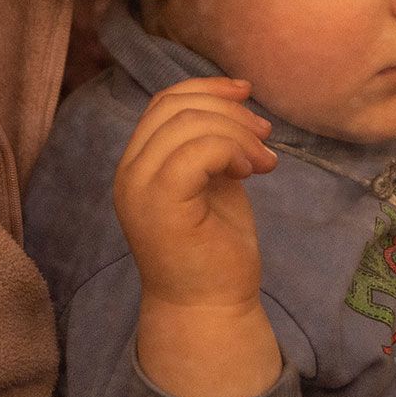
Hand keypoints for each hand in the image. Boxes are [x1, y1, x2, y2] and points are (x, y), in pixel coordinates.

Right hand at [114, 75, 274, 311]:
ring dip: (236, 132)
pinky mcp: (161, 204)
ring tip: (265, 160)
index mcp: (139, 163)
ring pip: (186, 124)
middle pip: (174, 107)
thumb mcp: (212, 183)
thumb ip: (209, 146)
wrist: (208, 308)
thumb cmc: (214, 251)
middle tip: (264, 134)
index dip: (207, 88)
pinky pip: (196, 152)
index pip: (164, 103)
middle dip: (228, 110)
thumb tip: (236, 104)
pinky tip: (251, 172)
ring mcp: (140, 187)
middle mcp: (130, 171)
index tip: (247, 94)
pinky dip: (230, 150)